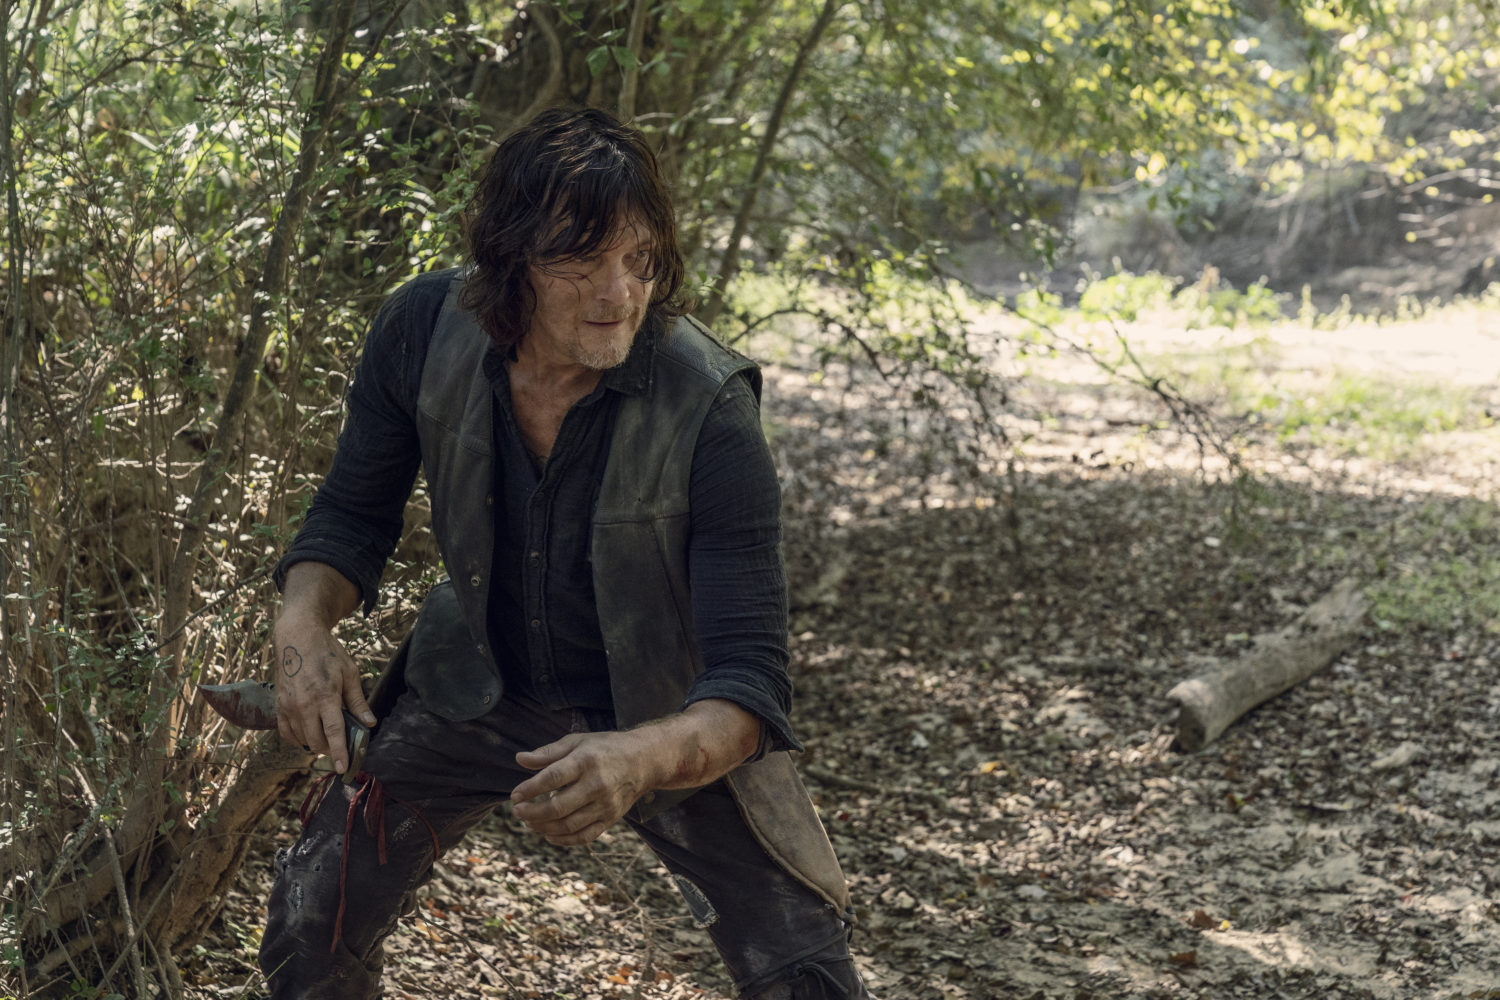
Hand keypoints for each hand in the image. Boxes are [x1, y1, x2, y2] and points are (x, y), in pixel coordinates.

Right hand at [272, 614, 375, 773]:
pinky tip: (309, 734)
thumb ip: (358, 701)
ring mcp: (288, 706)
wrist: (297, 638)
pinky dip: (298, 738)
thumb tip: (370, 723)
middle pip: (316, 741)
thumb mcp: (350, 673)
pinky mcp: (278, 706)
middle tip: (341, 746)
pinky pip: (286, 733)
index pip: (333, 733)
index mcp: (325, 696)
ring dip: (315, 744)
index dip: (340, 753)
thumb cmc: (327, 654)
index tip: (344, 768)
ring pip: (301, 740)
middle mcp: (303, 705)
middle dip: (330, 749)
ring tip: (327, 738)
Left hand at [510, 731, 657, 845]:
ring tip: (529, 823)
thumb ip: (548, 752)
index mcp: (586, 761)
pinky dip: (564, 840)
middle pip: (559, 806)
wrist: (644, 760)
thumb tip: (520, 759)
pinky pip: (584, 836)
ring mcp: (605, 804)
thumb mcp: (577, 741)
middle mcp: (597, 784)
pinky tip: (548, 835)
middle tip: (518, 812)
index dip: (530, 789)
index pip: (553, 778)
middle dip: (533, 813)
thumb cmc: (605, 748)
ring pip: (569, 825)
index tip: (515, 796)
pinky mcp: (611, 818)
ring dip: (544, 827)